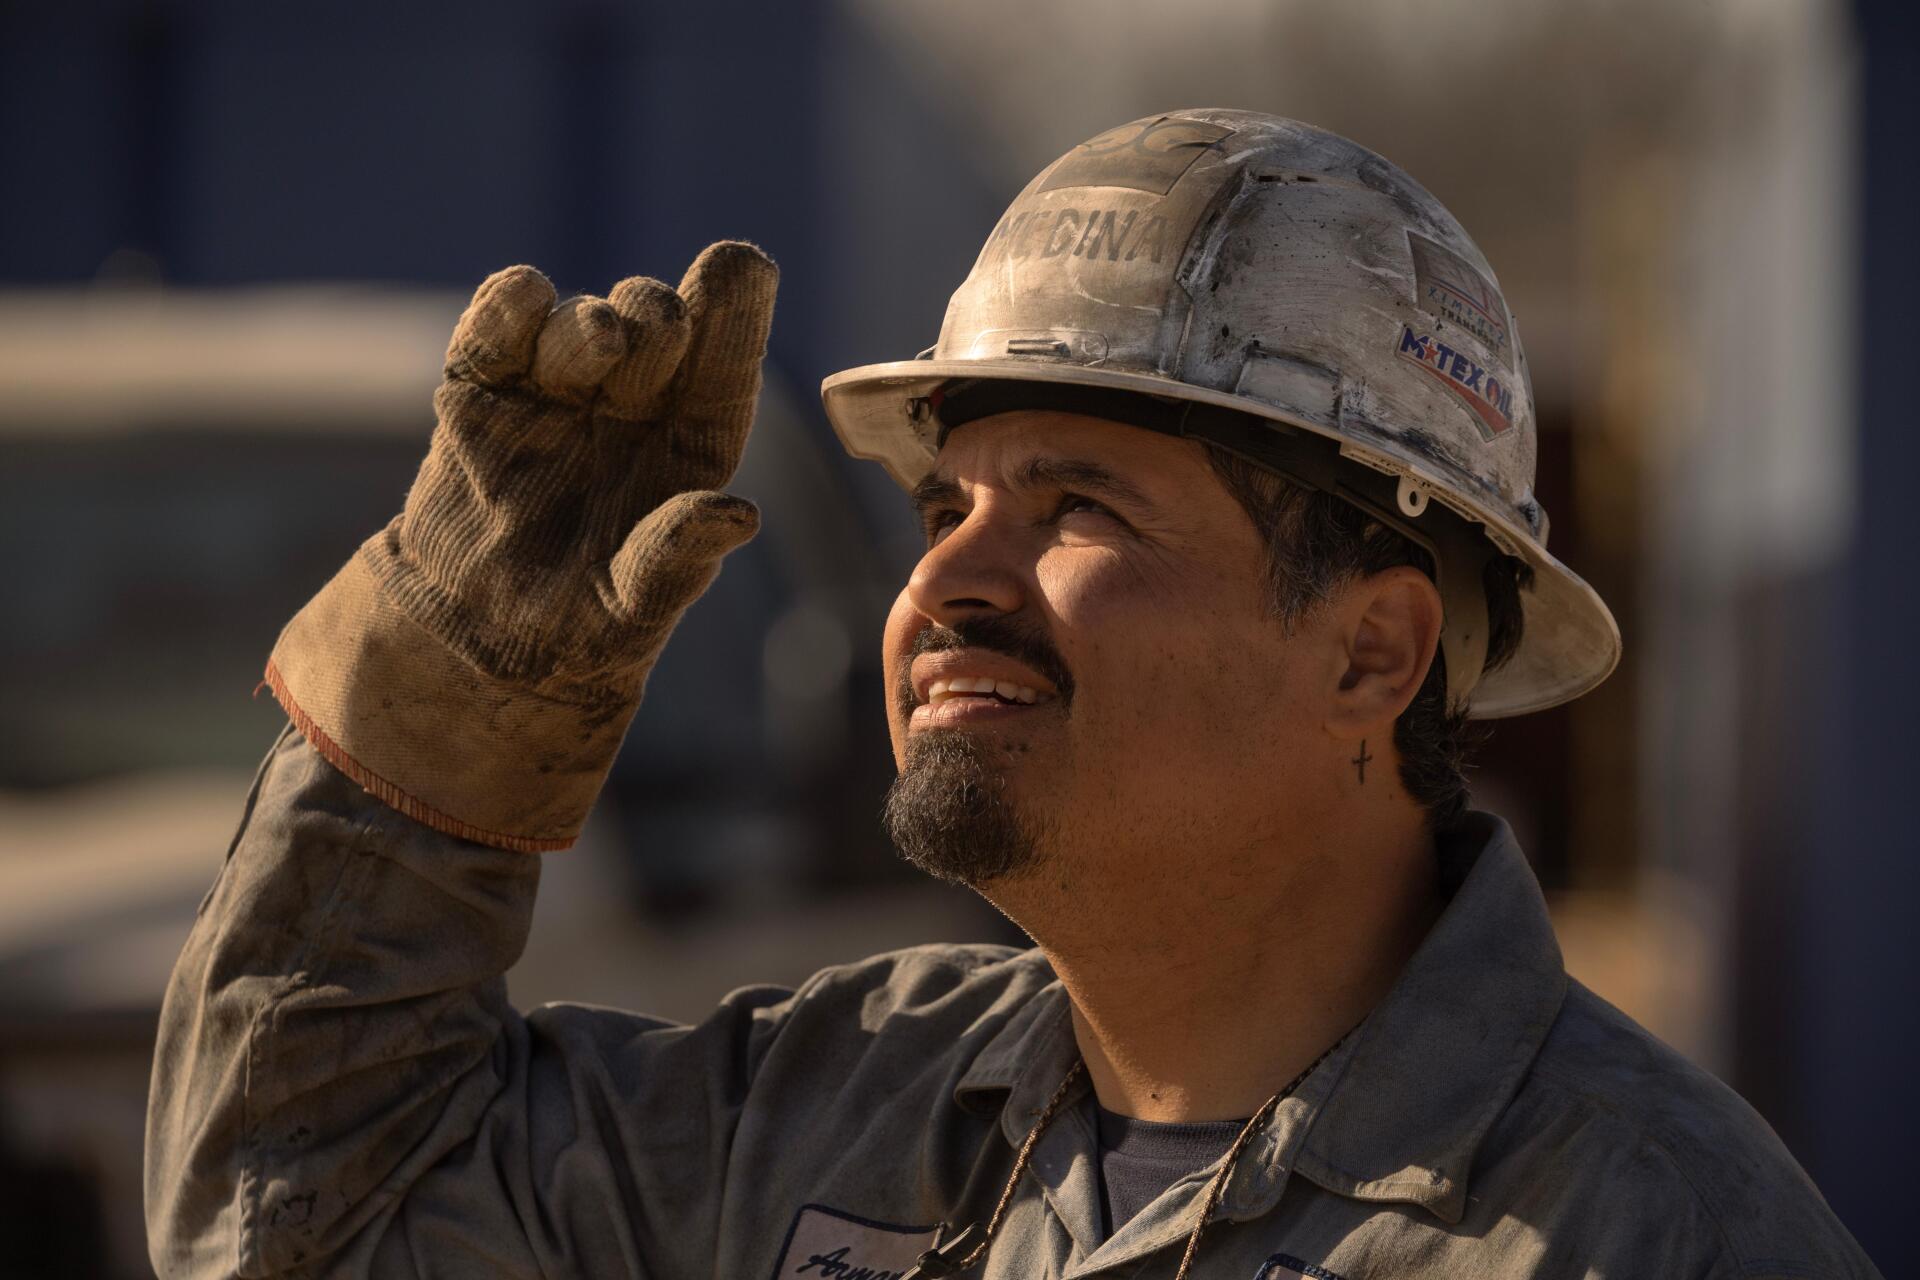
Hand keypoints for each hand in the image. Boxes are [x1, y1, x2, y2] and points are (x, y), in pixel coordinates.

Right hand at [379, 243, 777, 690]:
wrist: (476, 635)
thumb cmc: (581, 627)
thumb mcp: (634, 610)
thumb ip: (677, 558)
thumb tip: (739, 516)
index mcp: (689, 449)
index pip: (722, 373)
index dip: (737, 316)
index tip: (742, 263)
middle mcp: (631, 407)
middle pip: (655, 330)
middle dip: (657, 318)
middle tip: (652, 331)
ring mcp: (557, 391)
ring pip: (582, 323)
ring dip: (592, 321)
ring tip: (600, 338)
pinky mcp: (483, 389)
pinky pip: (498, 330)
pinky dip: (509, 306)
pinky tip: (526, 295)